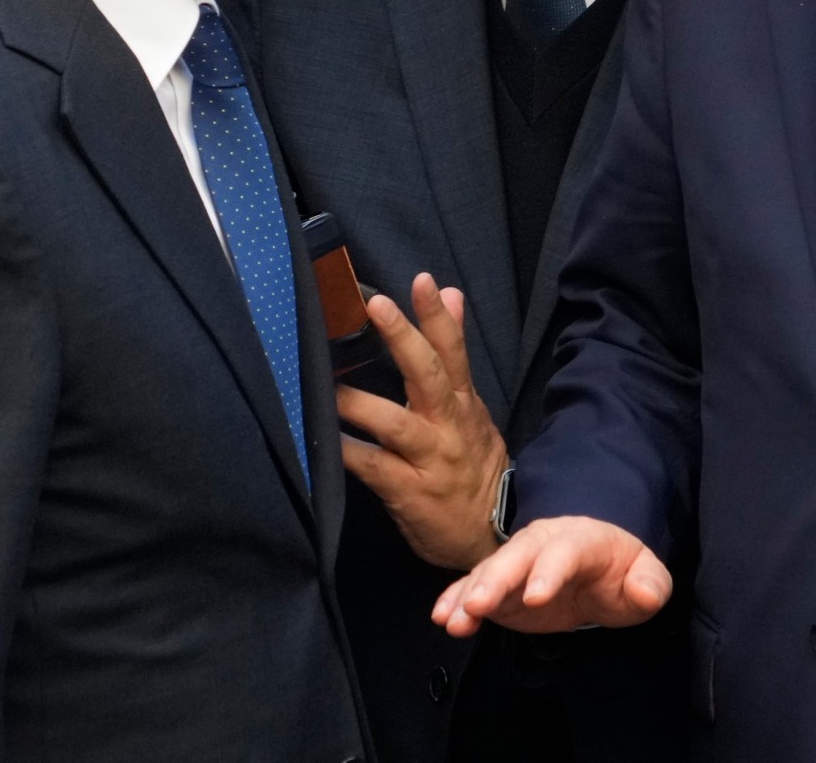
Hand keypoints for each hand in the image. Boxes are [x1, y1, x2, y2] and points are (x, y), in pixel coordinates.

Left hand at [336, 273, 508, 570]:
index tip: (422, 281)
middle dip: (403, 338)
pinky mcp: (411, 493)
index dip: (438, 317)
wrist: (491, 534)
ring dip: (361, 403)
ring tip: (327, 386)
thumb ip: (455, 355)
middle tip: (376, 305)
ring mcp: (431, 460)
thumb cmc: (472, 467)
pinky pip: (375, 468)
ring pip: (396, 424)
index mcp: (464, 405)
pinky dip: (349, 453)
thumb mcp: (473, 410)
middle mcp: (450, 427)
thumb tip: (452, 294)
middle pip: (429, 376)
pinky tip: (324, 442)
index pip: (454, 352)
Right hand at [433, 515, 670, 635]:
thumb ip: (650, 585)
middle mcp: (544, 543)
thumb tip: (644, 592)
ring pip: (490, 571)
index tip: (536, 598)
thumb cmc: (621, 571)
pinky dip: (456, 600)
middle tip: (477, 605)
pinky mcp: (500, 585)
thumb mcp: (646, 576)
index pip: (566, 551)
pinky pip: (473, 588)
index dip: (550, 571)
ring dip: (469, 594)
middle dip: (496, 578)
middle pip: (518, 555)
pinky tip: (442, 617)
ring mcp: (518, 562)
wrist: (598, 566)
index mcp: (584, 539)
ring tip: (451, 620)